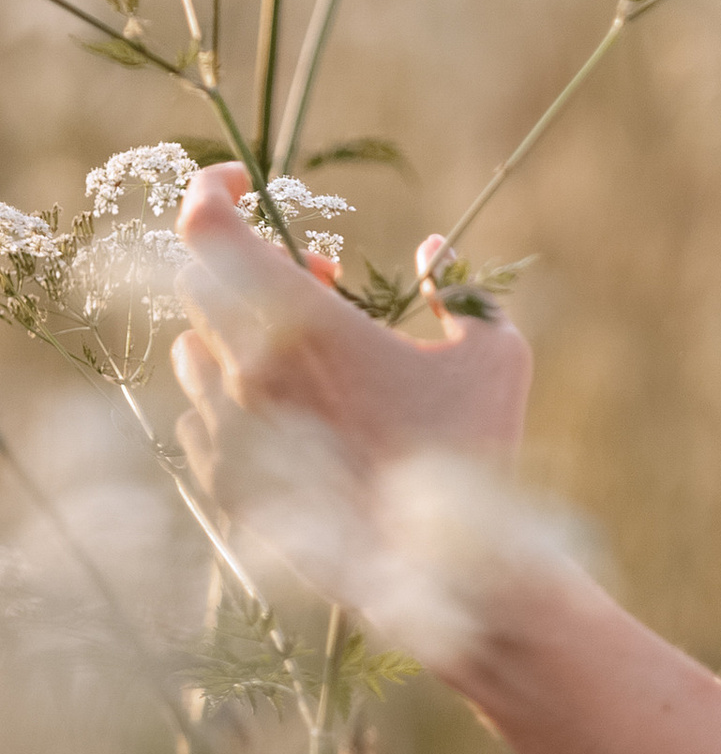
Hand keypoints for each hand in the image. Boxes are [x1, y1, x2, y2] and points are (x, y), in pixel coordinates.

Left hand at [171, 167, 530, 524]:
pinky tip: (292, 412)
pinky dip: (233, 395)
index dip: (211, 189)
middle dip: (254, 262)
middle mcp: (248, 371)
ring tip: (307, 349)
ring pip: (194, 348)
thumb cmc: (476, 451)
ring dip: (238, 329)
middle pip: (200, 280)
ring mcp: (228, 431)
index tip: (243, 181)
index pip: (206, 227)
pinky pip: (200, 416)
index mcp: (304, 324)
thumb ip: (458, 287)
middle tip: (322, 277)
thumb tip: (430, 252)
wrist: (445, 572)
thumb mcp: (494, 352)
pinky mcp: (224, 483)